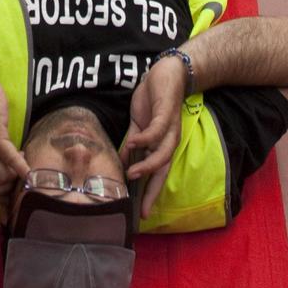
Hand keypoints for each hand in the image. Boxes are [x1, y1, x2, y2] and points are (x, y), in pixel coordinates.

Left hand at [0, 78, 26, 200]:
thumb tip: (2, 181)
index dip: (0, 199)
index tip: (12, 197)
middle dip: (9, 191)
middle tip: (20, 183)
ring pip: (1, 177)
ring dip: (16, 177)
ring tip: (23, 164)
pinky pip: (9, 158)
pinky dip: (20, 167)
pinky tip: (30, 172)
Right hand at [125, 55, 187, 218]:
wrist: (165, 73)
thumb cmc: (152, 100)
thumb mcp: (138, 126)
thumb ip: (131, 143)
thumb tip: (119, 161)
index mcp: (161, 145)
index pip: (157, 174)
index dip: (150, 194)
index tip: (143, 214)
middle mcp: (168, 141)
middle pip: (163, 171)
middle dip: (153, 191)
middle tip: (144, 209)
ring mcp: (168, 128)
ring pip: (162, 153)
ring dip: (147, 166)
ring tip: (132, 174)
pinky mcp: (165, 113)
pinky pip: (156, 130)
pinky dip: (144, 139)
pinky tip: (133, 142)